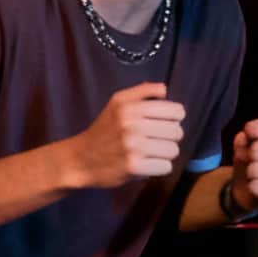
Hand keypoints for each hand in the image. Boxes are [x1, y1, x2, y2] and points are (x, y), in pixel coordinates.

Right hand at [69, 82, 184, 187]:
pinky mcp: (134, 167)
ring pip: (173, 150)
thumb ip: (142, 91)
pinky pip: (166, 167)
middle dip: (169, 137)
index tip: (164, 123)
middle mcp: (132, 125)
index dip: (174, 118)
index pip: (176, 111)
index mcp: (130, 107)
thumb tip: (164, 89)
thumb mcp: (117, 102)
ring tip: (149, 152)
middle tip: (154, 140)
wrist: (80, 159)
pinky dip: (158, 167)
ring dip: (164, 154)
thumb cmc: (103, 130)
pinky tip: (145, 163)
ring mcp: (133, 146)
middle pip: (177, 132)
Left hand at [229, 119, 257, 210]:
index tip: (250, 139)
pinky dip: (250, 186)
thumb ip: (252, 129)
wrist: (248, 188)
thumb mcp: (248, 139)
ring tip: (253, 173)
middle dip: (247, 154)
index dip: (250, 136)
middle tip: (250, 159)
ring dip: (248, 171)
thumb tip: (254, 129)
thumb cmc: (251, 159)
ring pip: (256, 170)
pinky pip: (257, 188)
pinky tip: (256, 186)